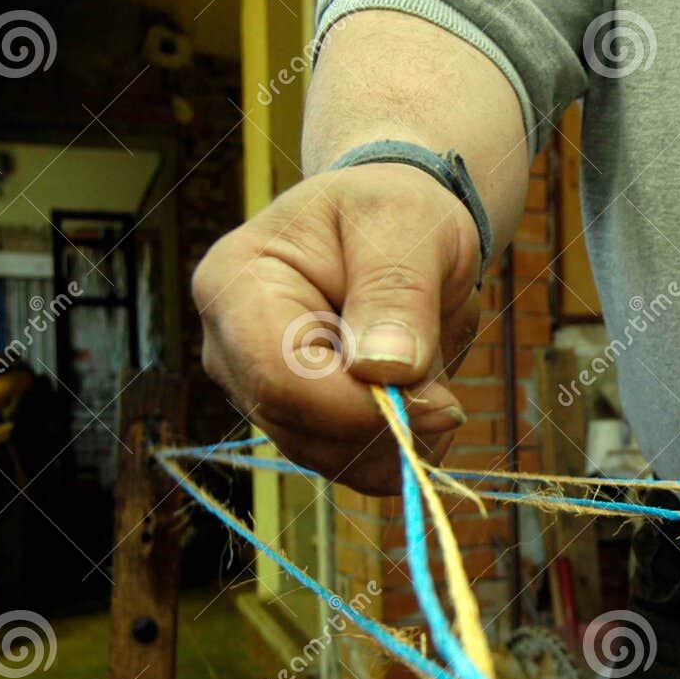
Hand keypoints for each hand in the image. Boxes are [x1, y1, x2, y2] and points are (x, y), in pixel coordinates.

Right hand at [193, 163, 480, 494]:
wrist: (400, 230)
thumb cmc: (396, 211)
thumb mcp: (406, 224)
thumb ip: (396, 291)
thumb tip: (385, 369)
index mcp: (236, 285)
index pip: (279, 378)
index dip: (357, 407)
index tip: (436, 398)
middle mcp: (233, 348)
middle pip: (300, 428)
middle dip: (384, 426)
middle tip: (447, 395)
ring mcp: (262, 390)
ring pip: (325, 457)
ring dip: (397, 442)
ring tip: (437, 387)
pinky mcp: (301, 420)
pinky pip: (349, 467)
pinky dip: (399, 454)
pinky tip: (426, 411)